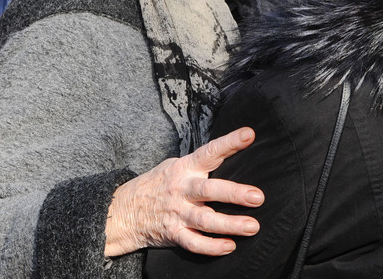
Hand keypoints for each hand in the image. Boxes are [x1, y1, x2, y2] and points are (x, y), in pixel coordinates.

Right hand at [104, 127, 263, 257]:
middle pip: (209, 190)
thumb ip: (200, 164)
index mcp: (185, 168)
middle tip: (258, 197)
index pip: (209, 152)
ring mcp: (177, 213)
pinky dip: (211, 247)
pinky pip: (194, 243)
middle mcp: (182, 189)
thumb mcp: (175, 166)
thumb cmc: (158, 184)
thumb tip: (231, 156)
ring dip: (230, 224)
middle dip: (234, 194)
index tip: (249, 134)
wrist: (125, 210)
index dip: (229, 142)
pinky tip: (229, 247)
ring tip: (252, 227)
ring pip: (205, 220)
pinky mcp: (173, 233)